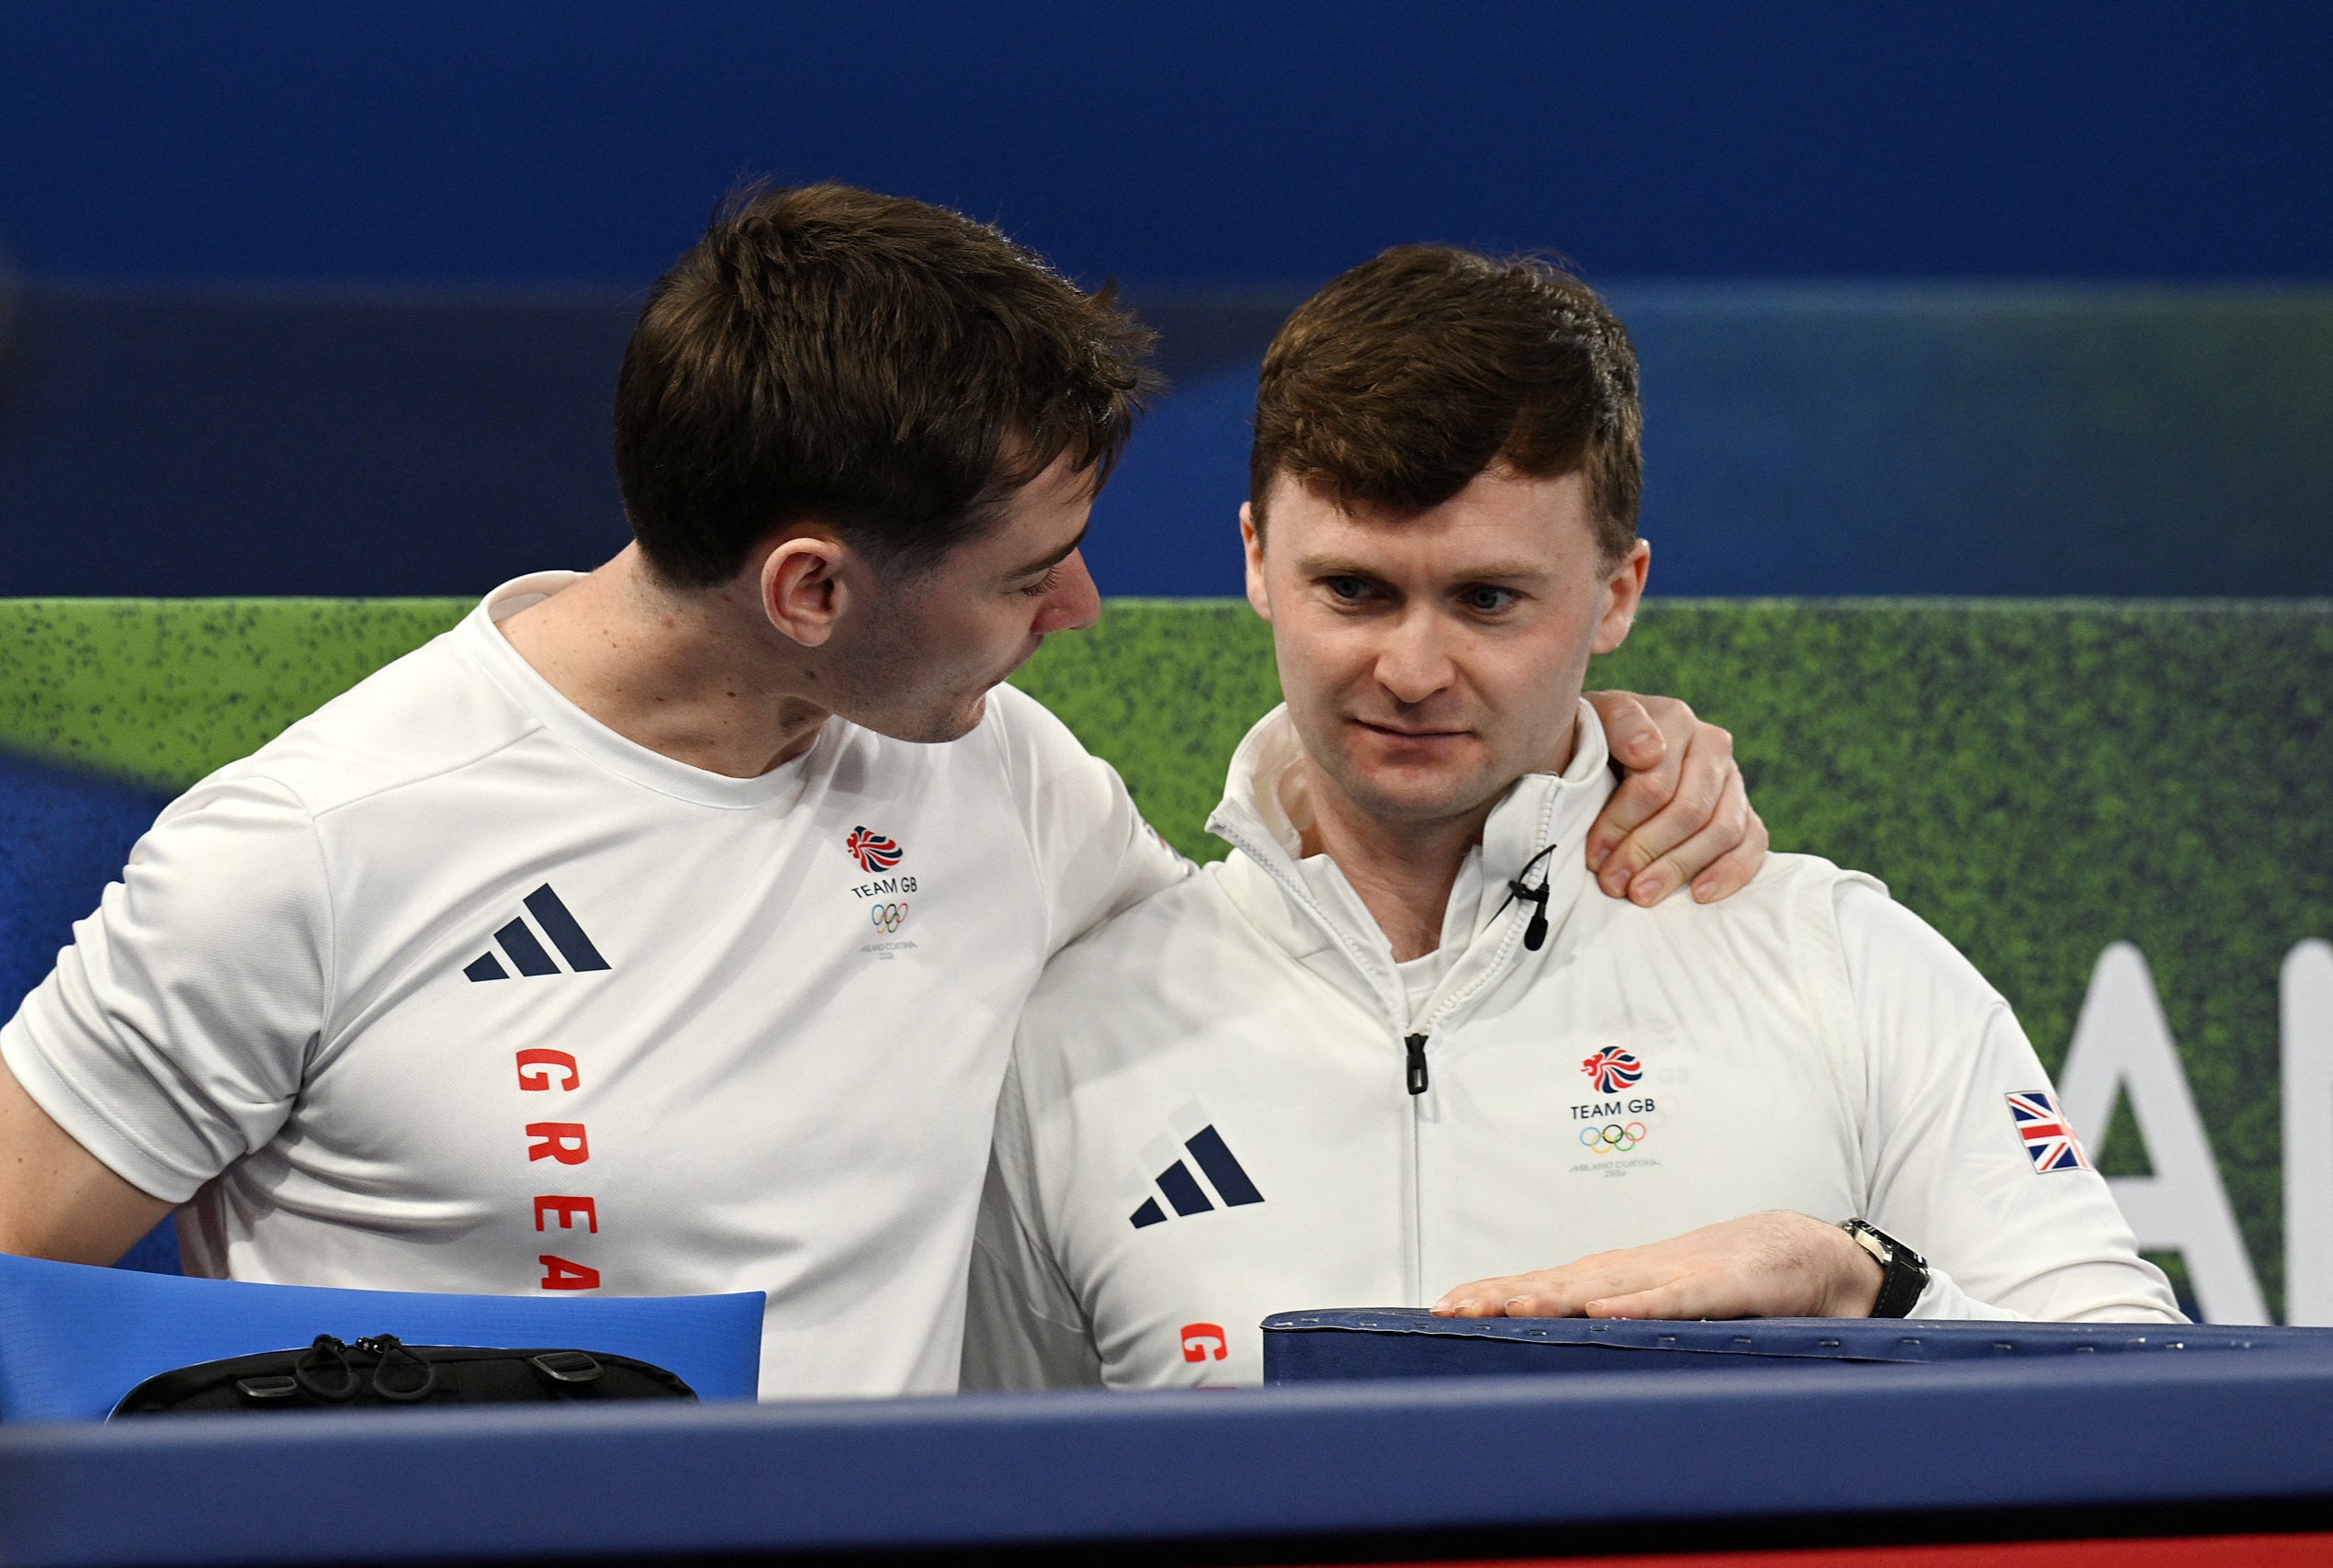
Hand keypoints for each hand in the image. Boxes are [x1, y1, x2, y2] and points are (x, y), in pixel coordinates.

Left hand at [1430, 1211, 1884, 1321]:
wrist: (1805, 1251)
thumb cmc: (1726, 1280)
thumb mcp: (1661, 1308)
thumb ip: (1619, 1330)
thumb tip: (1563, 1363)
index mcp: (1615, 1278)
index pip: (1541, 1285)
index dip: (1494, 1295)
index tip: (1442, 1309)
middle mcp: (1633, 1272)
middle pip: (1556, 1284)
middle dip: (1502, 1297)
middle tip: (1453, 1311)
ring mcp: (1675, 1274)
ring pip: (1604, 1287)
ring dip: (1554, 1297)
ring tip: (1508, 1309)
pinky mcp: (1723, 1285)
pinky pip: (1677, 1298)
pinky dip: (1640, 1304)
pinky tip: (1606, 1312)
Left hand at [1582, 690, 1767, 904]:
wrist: (1611, 746)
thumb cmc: (1596, 739)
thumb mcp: (1594, 720)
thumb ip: (1618, 724)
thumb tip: (1648, 753)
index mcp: (1675, 720)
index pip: (1655, 782)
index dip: (1622, 824)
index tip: (1595, 856)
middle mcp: (1712, 745)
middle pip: (1689, 811)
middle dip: (1647, 852)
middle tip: (1615, 884)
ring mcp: (1733, 780)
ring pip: (1721, 831)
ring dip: (1679, 868)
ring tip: (1643, 895)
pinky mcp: (1746, 811)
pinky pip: (1754, 843)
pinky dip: (1731, 871)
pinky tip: (1700, 894)